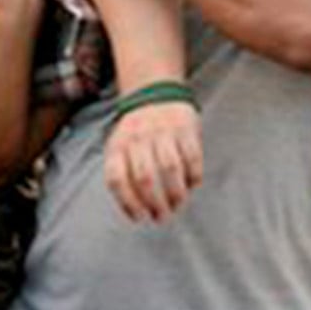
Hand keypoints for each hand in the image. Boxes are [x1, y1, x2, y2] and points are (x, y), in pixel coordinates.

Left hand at [103, 100, 202, 222]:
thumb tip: (133, 211)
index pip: (117, 179)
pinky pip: (192, 156)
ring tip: (177, 205)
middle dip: (155, 204)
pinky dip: (193, 176)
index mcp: (117, 146)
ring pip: (170, 168)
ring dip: (176, 193)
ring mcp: (162, 131)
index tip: (139, 218)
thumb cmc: (135, 132)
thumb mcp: (119, 147)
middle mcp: (138, 138)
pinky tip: (192, 185)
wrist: (154, 92)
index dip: (127, 203)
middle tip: (162, 217)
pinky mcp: (185, 128)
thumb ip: (121, 173)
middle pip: (145, 178)